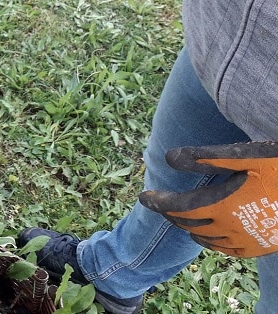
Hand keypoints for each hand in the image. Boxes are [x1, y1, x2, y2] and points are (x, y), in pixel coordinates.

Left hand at [139, 142, 277, 257]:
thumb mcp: (244, 155)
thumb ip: (205, 157)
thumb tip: (168, 157)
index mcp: (224, 206)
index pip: (179, 208)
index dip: (159, 203)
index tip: (143, 197)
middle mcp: (233, 229)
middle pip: (190, 225)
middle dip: (171, 214)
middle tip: (159, 203)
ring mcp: (249, 241)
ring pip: (208, 240)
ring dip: (189, 228)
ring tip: (180, 216)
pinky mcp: (263, 246)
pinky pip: (229, 250)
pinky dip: (213, 242)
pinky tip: (211, 233)